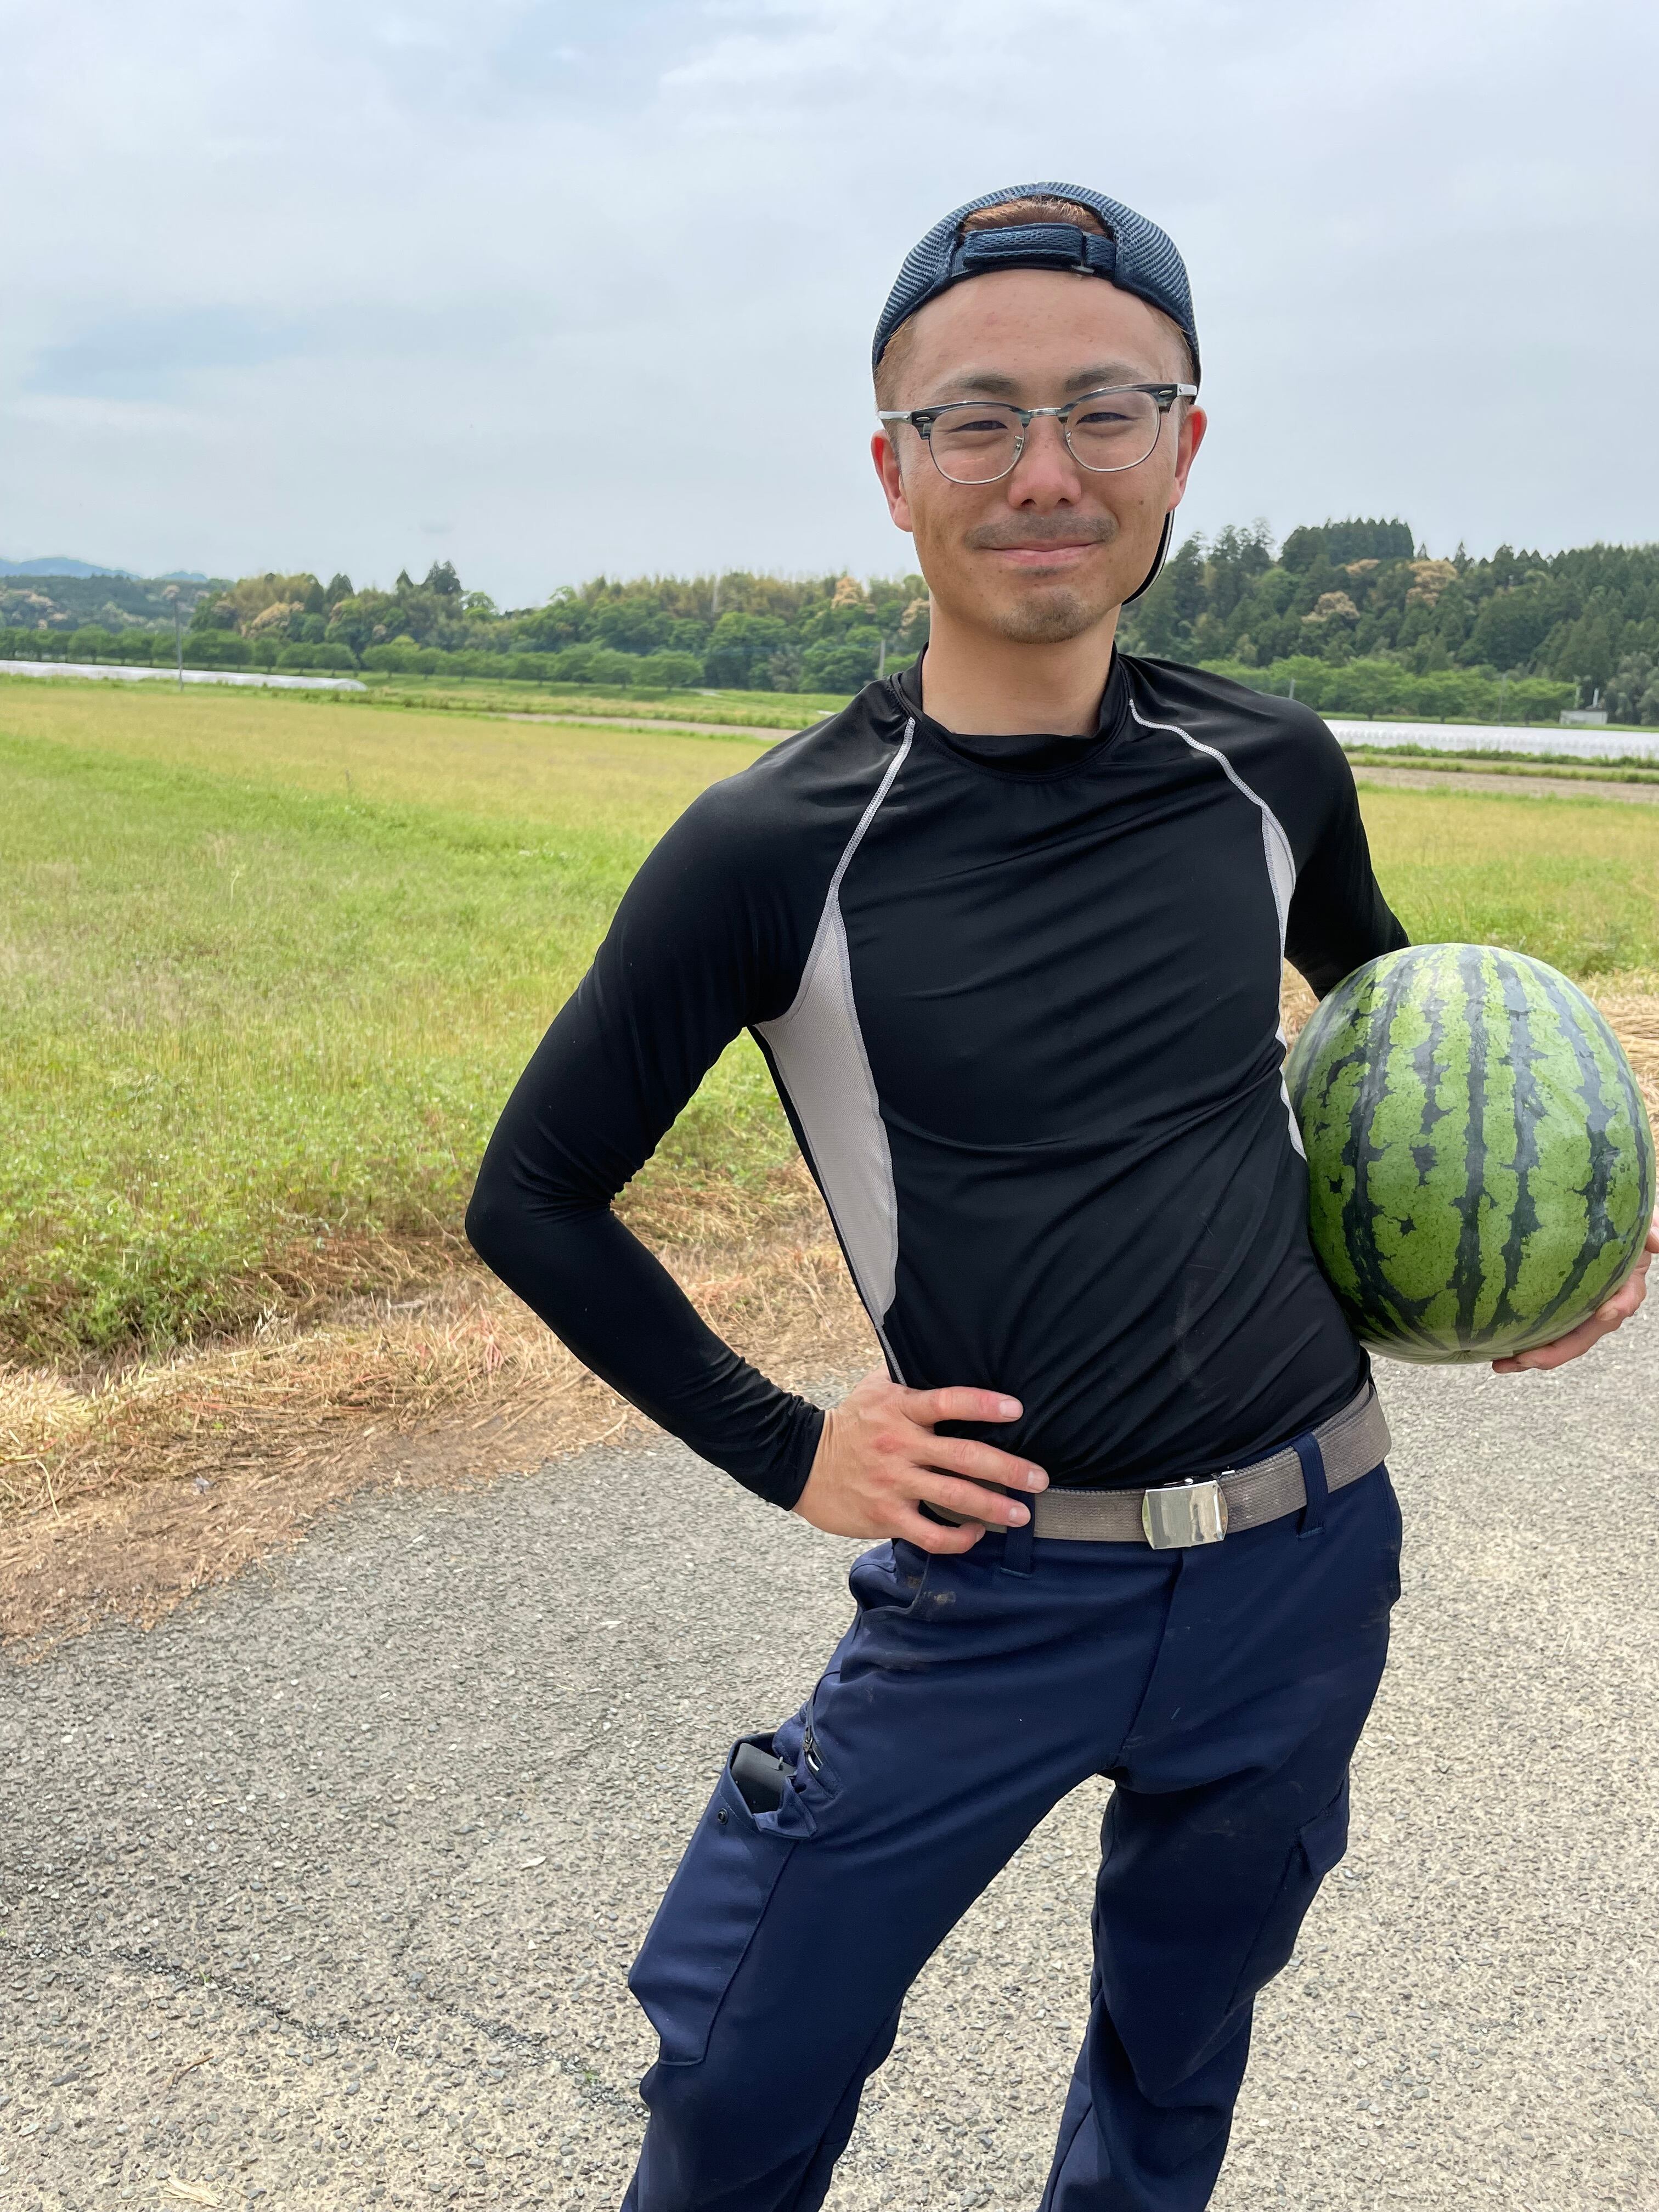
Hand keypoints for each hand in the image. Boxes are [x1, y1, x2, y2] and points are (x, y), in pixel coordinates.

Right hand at [792, 1368, 1048, 1552]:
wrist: (800, 1463)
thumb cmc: (848, 1423)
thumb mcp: (874, 1387)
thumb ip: (909, 1377)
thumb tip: (942, 1350)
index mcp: (900, 1409)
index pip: (948, 1401)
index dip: (983, 1405)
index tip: (1016, 1410)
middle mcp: (900, 1445)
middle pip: (963, 1456)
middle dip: (1008, 1469)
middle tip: (1039, 1479)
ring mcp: (893, 1483)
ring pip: (954, 1498)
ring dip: (994, 1507)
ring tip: (1021, 1515)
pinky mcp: (886, 1516)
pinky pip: (930, 1534)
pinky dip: (958, 1538)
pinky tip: (976, 1534)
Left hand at [1492, 1216, 1657, 1372]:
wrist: (1604, 1232)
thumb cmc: (1620, 1228)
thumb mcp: (1640, 1227)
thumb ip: (1649, 1232)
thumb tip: (1657, 1239)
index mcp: (1626, 1287)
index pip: (1626, 1299)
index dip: (1617, 1307)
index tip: (1606, 1313)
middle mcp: (1602, 1308)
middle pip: (1582, 1337)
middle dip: (1555, 1352)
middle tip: (1527, 1359)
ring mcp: (1578, 1315)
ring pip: (1558, 1343)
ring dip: (1529, 1357)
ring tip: (1501, 1364)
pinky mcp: (1558, 1314)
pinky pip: (1541, 1333)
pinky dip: (1520, 1345)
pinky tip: (1496, 1354)